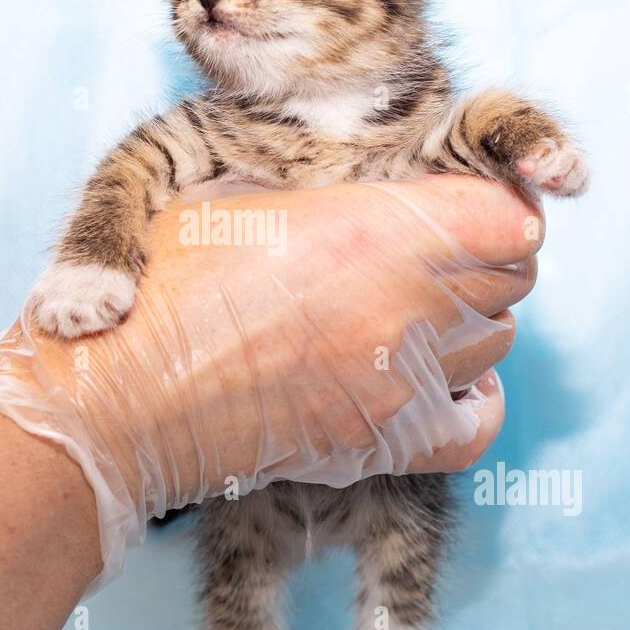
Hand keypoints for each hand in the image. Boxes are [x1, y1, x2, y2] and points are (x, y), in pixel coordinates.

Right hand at [0, 175, 540, 581]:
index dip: (489, 202)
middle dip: (478, 252)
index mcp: (371, 232)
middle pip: (511, 275)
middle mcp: (404, 311)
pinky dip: (474, 394)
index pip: (507, 215)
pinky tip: (438, 375)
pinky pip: (480, 421)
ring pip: (497, 339)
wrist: (118, 395)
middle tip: (424, 246)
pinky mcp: (383, 445)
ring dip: (466, 316)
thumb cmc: (160, 281)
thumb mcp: (232, 184)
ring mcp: (400, 386)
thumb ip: (330, 184)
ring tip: (407, 306)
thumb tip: (386, 188)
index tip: (455, 201)